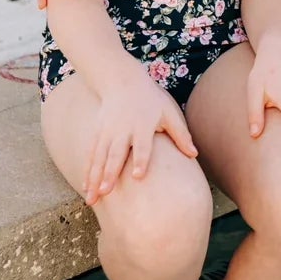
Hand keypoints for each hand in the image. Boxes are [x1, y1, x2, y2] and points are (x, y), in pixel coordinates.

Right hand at [84, 69, 197, 204]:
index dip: (140, 159)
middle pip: (116, 154)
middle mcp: (122, 129)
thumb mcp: (169, 112)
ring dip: (94, 178)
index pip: (142, 145)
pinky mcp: (97, 133)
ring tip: (92, 198)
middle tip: (106, 192)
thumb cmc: (151, 100)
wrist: (123, 81)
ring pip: (99, 157)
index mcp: (143, 125)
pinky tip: (86, 188)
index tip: (138, 176)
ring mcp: (107, 131)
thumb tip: (194, 154)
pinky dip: (88, 171)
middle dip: (110, 173)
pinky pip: (91, 154)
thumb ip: (181, 134)